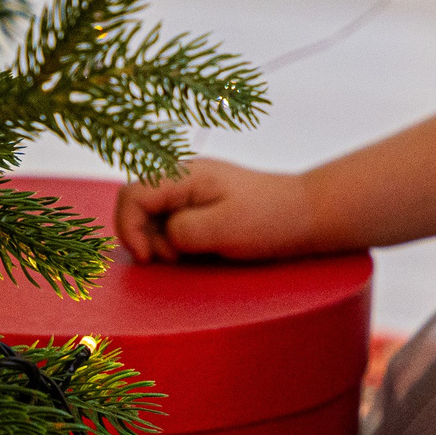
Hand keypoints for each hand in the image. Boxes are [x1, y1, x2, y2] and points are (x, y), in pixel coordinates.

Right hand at [115, 159, 322, 262]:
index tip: (150, 259)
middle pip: (136, 204)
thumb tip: (162, 237)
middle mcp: (182, 176)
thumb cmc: (269, 219)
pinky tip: (196, 251)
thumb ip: (183, 231)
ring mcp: (190, 189)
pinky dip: (174, 240)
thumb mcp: (223, 228)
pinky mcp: (199, 204)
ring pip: (151, 216)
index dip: (129, 228)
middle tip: (176, 260)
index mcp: (185, 174)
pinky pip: (170, 221)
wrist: (306, 214)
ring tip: (191, 255)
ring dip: (160, 240)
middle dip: (145, 237)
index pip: (131, 194)